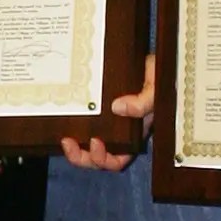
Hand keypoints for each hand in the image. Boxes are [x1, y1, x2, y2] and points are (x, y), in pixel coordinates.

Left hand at [59, 55, 154, 171]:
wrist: (149, 61)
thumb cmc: (156, 77)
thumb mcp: (154, 88)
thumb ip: (143, 102)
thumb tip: (118, 107)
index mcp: (134, 134)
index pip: (119, 159)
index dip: (105, 159)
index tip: (95, 141)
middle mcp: (120, 133)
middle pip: (98, 158)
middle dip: (82, 157)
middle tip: (69, 143)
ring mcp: (107, 124)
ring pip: (88, 148)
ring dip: (75, 150)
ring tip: (65, 139)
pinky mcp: (97, 111)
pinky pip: (84, 128)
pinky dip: (73, 131)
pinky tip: (65, 123)